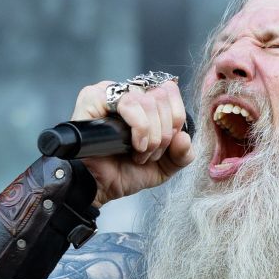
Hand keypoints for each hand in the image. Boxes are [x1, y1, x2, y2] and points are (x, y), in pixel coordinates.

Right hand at [70, 77, 192, 205]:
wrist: (103, 187)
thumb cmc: (128, 172)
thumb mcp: (166, 166)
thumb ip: (183, 153)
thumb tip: (184, 137)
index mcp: (145, 100)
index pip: (170, 91)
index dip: (176, 118)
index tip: (168, 143)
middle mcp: (128, 92)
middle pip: (160, 97)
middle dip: (163, 133)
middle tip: (150, 153)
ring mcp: (109, 93)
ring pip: (146, 100)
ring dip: (150, 134)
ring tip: (139, 153)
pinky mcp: (93, 98)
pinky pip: (127, 103)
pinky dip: (138, 127)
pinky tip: (133, 145)